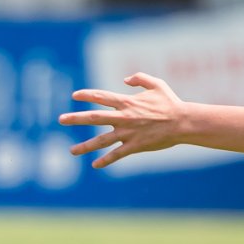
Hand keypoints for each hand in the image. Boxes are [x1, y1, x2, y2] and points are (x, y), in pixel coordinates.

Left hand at [58, 72, 187, 168]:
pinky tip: (95, 165)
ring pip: (102, 140)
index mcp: (127, 102)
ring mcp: (128, 133)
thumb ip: (140, 78)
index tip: (74, 96)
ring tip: (70, 151)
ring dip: (85, 146)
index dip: (87, 95)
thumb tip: (125, 79)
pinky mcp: (135, 146)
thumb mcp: (157, 84)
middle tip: (60, 119)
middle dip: (75, 119)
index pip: (101, 97)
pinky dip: (106, 160)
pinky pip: (117, 154)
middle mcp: (124, 118)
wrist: (183, 122)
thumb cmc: (170, 103)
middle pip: (94, 118)